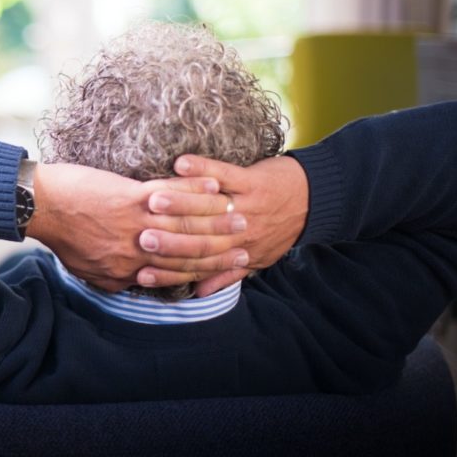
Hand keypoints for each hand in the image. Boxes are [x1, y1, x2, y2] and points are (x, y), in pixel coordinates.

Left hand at [25, 163, 248, 292]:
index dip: (208, 269)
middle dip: (222, 245)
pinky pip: (171, 195)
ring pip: (185, 224)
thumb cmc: (62, 237)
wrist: (39, 207)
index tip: (231, 263)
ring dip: (216, 217)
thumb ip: (118, 278)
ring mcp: (135, 224)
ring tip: (238, 210)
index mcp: (129, 270)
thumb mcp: (90, 271)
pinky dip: (194, 189)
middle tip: (247, 237)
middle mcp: (138, 251)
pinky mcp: (130, 197)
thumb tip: (137, 283)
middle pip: (190, 251)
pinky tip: (213, 183)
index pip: (178, 273)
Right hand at [136, 154, 308, 296]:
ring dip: (180, 203)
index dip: (168, 270)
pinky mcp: (253, 181)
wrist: (316, 201)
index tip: (140, 271)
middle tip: (140, 238)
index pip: (198, 265)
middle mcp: (241, 234)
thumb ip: (225, 275)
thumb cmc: (281, 230)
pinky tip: (180, 164)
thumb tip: (197, 293)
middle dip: (168, 239)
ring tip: (152, 201)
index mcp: (238, 253)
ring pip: (208, 208)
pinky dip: (203, 168)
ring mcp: (246, 206)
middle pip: (200, 238)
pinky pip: (225, 174)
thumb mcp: (257, 260)